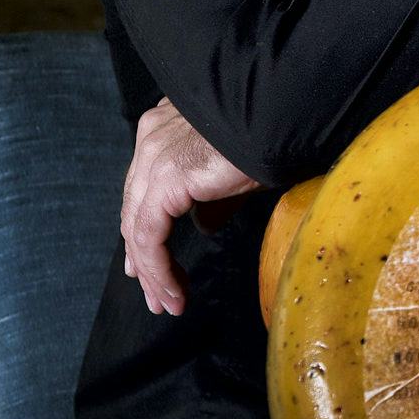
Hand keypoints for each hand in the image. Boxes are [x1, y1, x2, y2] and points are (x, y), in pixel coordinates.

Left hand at [120, 97, 263, 314]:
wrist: (283, 116)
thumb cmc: (272, 135)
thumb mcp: (237, 171)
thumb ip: (213, 198)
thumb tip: (203, 226)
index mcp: (165, 127)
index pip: (143, 189)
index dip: (144, 231)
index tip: (146, 268)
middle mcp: (151, 138)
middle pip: (135, 210)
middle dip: (144, 257)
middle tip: (156, 295)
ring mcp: (153, 157)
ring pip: (139, 228)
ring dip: (152, 272)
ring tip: (167, 302)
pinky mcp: (164, 181)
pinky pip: (150, 236)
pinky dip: (159, 268)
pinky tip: (172, 290)